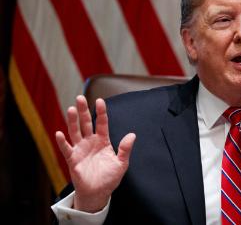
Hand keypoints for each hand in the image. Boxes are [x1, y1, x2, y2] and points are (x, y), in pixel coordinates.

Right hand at [55, 95, 135, 212]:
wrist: (98, 192)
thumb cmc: (110, 177)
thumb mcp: (121, 163)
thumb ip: (125, 149)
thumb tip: (132, 135)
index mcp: (103, 141)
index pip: (101, 123)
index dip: (101, 112)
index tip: (99, 101)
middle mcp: (90, 142)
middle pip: (86, 123)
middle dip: (83, 111)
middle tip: (80, 97)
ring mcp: (80, 149)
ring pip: (75, 132)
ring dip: (72, 121)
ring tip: (71, 109)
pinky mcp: (72, 159)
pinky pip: (66, 149)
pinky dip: (62, 142)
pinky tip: (59, 133)